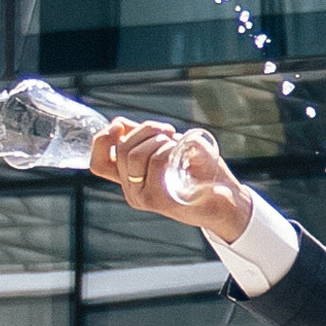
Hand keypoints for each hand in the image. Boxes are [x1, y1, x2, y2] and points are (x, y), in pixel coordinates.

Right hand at [90, 116, 253, 246]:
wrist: (227, 199)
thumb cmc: (199, 170)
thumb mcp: (166, 147)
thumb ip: (142, 138)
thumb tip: (120, 125)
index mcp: (128, 180)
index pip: (98, 162)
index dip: (102, 140)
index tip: (119, 125)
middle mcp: (132, 191)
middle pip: (121, 150)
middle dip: (144, 130)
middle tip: (168, 131)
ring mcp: (144, 197)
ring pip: (135, 155)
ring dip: (157, 138)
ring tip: (176, 141)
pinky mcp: (160, 200)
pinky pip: (156, 162)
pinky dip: (170, 149)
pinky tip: (183, 153)